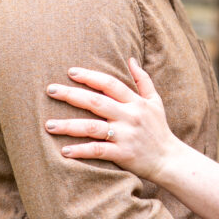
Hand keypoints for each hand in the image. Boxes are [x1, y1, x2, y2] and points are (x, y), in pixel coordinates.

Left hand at [45, 59, 177, 181]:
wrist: (169, 160)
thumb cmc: (159, 129)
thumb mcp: (155, 102)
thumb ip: (143, 80)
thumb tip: (130, 59)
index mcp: (135, 102)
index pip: (110, 84)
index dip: (90, 76)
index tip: (71, 72)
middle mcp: (129, 116)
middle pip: (96, 102)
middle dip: (71, 95)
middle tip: (50, 90)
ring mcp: (125, 136)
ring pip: (93, 127)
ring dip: (69, 126)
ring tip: (49, 125)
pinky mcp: (123, 154)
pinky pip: (98, 151)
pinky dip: (81, 151)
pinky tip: (64, 151)